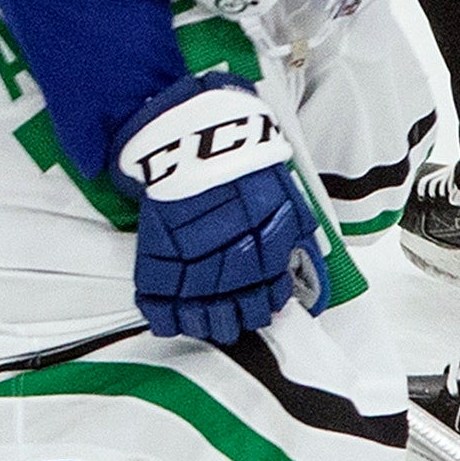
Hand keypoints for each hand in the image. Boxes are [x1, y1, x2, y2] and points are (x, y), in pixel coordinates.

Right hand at [118, 75, 327, 345]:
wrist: (199, 136)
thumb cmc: (246, 164)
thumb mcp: (287, 201)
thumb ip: (295, 239)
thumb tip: (303, 274)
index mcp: (267, 253)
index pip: (270, 299)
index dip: (265, 306)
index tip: (259, 302)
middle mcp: (232, 266)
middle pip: (237, 314)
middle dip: (235, 318)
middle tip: (230, 313)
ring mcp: (192, 266)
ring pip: (201, 316)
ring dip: (205, 324)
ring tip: (203, 319)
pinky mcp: (156, 260)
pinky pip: (158, 303)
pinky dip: (164, 317)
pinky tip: (169, 320)